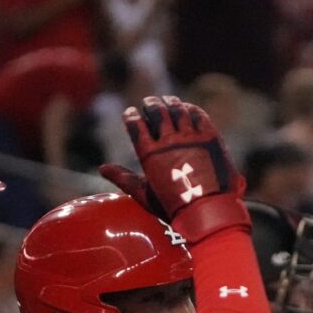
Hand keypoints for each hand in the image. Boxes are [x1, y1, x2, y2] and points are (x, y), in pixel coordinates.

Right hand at [104, 95, 247, 242]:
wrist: (210, 212)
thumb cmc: (174, 208)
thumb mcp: (145, 194)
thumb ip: (124, 178)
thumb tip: (102, 168)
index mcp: (149, 154)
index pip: (135, 126)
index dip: (131, 116)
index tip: (130, 113)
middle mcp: (168, 141)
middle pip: (156, 112)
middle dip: (150, 104)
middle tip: (149, 102)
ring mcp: (191, 137)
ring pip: (177, 110)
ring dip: (170, 102)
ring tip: (167, 101)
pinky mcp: (210, 137)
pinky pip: (199, 115)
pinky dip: (191, 109)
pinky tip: (188, 108)